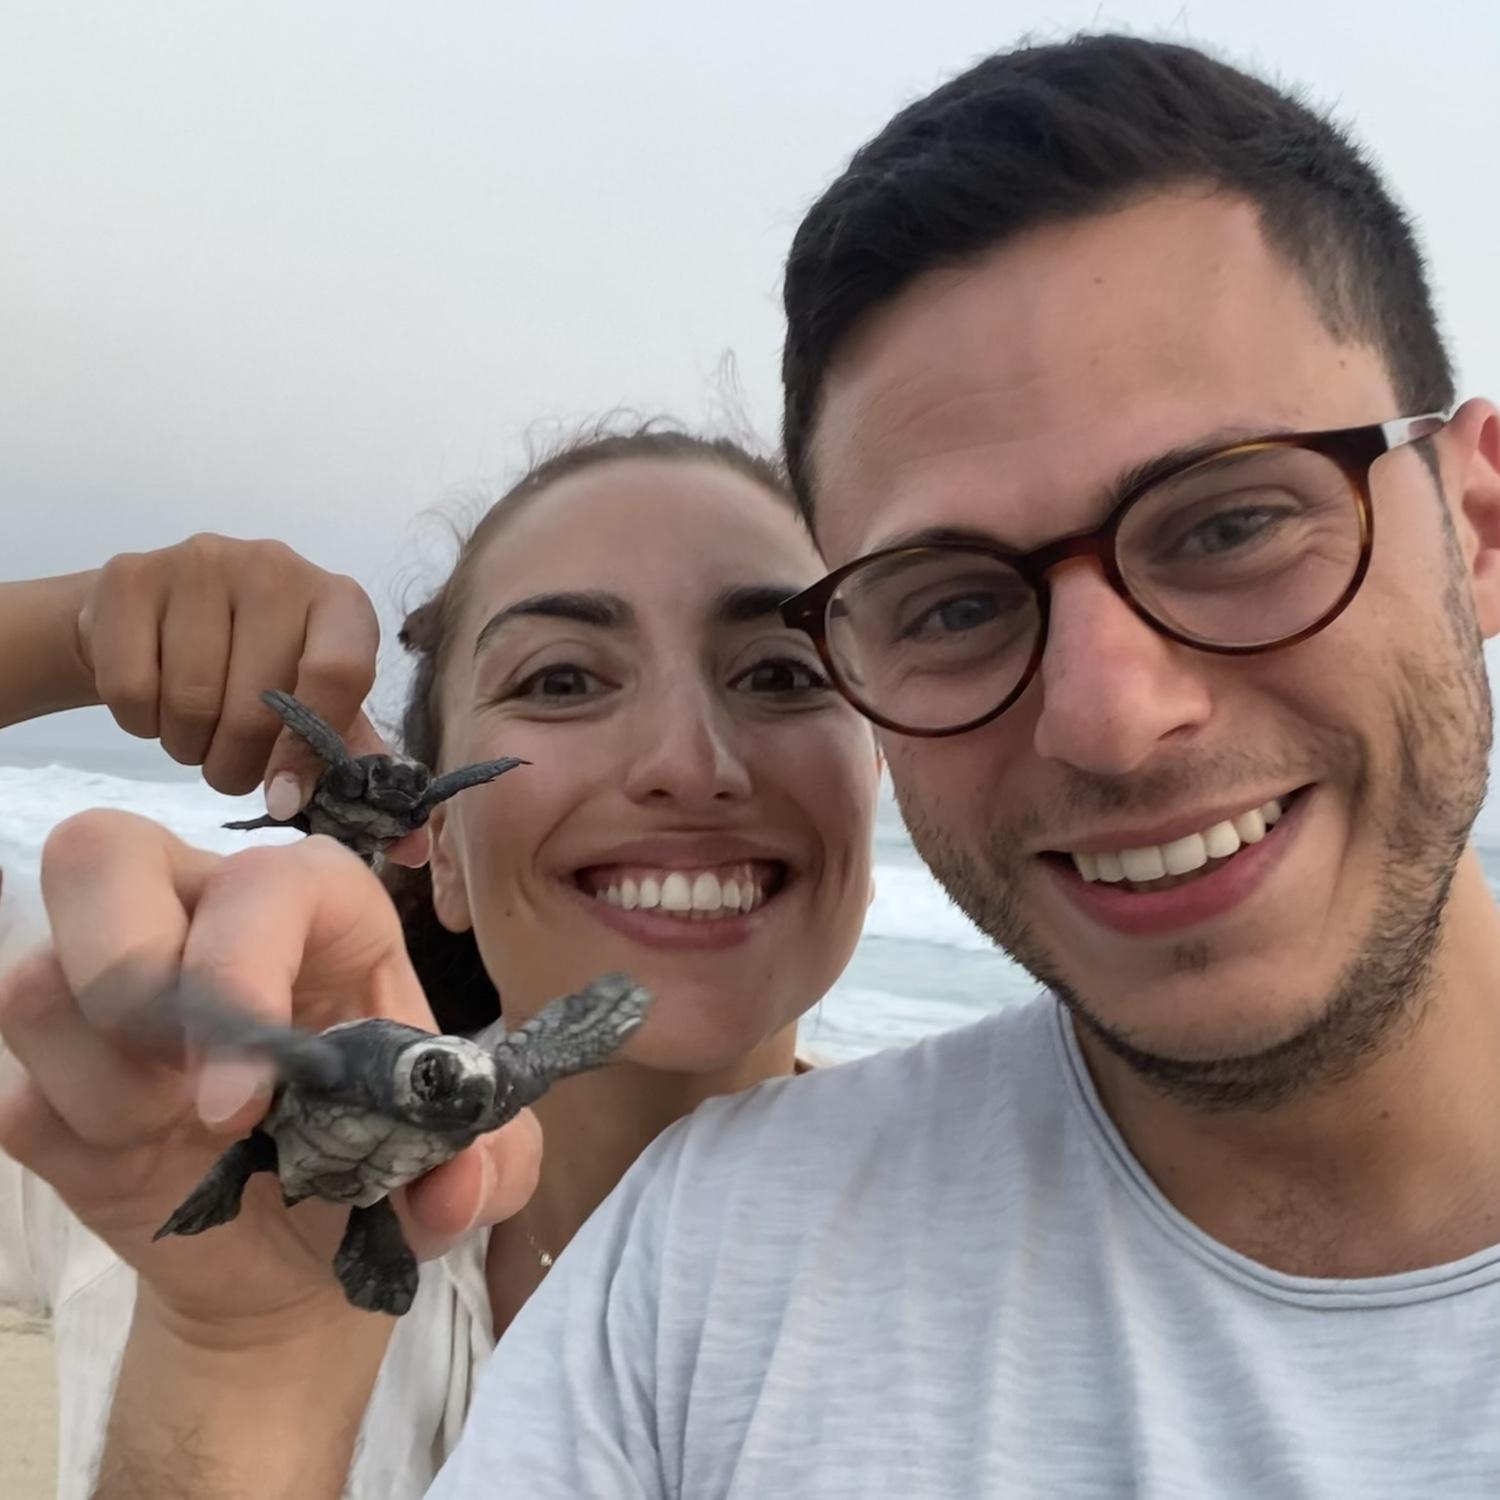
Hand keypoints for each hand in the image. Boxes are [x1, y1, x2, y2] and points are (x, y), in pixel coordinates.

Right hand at [0, 811, 540, 1340]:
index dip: (238, 970)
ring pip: (36, 978)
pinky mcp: (49, 1072)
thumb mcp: (464, 1165)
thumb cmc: (383, 1163)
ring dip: (105, 1088)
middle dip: (127, 976)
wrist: (301, 1254)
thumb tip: (456, 1189)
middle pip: (99, 853)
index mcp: (319, 906)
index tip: (243, 1102)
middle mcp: (204, 914)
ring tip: (180, 1138)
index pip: (260, 877)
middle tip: (186, 1096)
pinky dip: (71, 1138)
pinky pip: (13, 1084)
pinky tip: (136, 1164)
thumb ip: (489, 1165)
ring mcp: (109, 987)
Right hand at [74, 534, 426, 864]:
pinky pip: (130, 690)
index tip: (285, 796)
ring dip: (189, 747)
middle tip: (232, 764)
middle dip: (239, 764)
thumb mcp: (318, 714)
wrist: (157, 624)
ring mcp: (201, 562)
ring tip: (198, 732)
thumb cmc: (255, 674)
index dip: (309, 750)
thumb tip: (413, 850)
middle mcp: (278, 568)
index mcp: (341, 603)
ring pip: (190, 702)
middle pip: (258, 704)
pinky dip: (139, 723)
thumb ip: (360, 773)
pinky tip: (155, 703)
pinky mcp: (130, 577)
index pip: (339, 675)